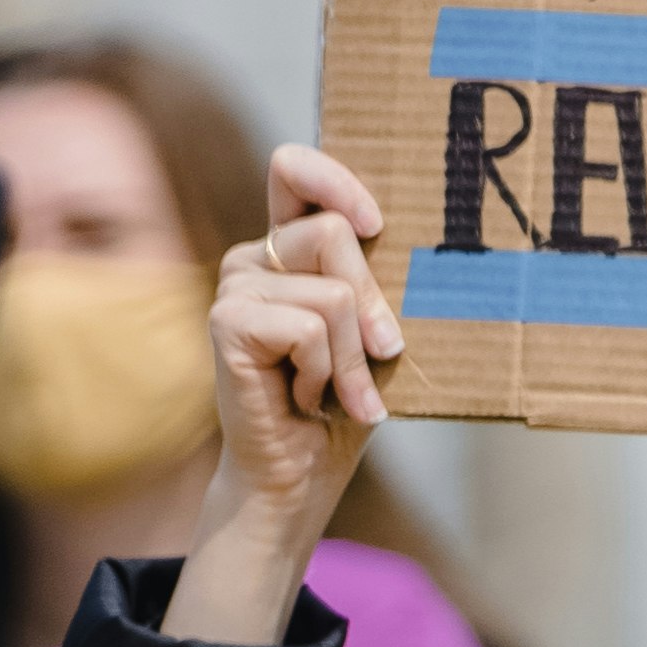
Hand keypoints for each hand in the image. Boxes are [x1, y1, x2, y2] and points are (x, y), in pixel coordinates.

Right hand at [182, 145, 399, 644]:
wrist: (298, 476)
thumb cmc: (339, 406)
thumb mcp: (372, 335)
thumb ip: (376, 286)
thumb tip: (419, 252)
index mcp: (286, 248)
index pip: (294, 170)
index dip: (336, 179)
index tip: (376, 223)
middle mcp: (254, 258)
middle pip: (333, 232)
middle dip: (372, 304)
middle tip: (380, 358)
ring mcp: (235, 287)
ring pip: (330, 293)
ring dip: (352, 358)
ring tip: (336, 393)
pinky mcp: (227, 322)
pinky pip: (310, 327)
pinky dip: (324, 372)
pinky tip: (302, 397)